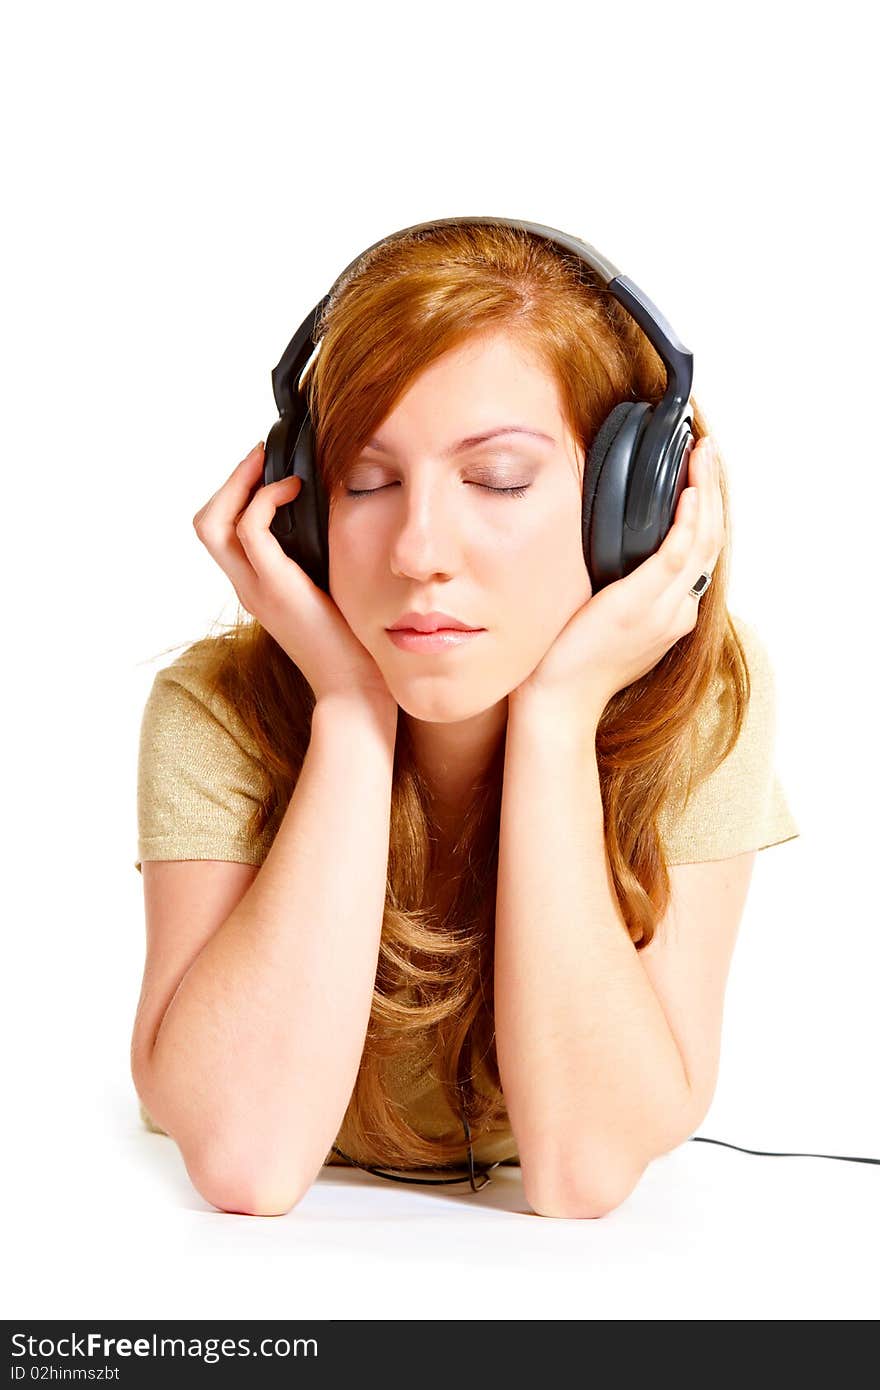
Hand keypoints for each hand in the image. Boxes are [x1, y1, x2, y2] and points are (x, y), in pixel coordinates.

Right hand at [193, 442, 396, 710]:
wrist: (355, 687)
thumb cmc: (354, 641)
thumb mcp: (331, 587)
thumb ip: (320, 556)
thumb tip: (333, 511)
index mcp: (256, 585)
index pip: (220, 530)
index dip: (235, 492)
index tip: (267, 466)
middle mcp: (247, 586)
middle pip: (205, 523)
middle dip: (230, 480)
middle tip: (261, 456)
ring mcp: (256, 588)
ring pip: (214, 523)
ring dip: (240, 482)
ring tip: (271, 465)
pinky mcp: (277, 588)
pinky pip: (252, 529)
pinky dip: (267, 499)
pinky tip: (295, 489)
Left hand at [511, 435, 723, 722]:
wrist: (558, 702)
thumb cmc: (568, 662)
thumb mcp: (604, 619)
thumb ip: (618, 588)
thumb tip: (607, 547)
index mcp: (672, 615)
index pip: (701, 552)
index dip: (707, 508)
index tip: (701, 472)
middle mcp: (677, 611)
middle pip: (711, 539)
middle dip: (714, 488)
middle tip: (709, 448)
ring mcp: (663, 609)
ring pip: (702, 540)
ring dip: (707, 491)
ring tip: (704, 452)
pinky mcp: (640, 603)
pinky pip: (676, 554)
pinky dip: (687, 520)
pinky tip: (688, 491)